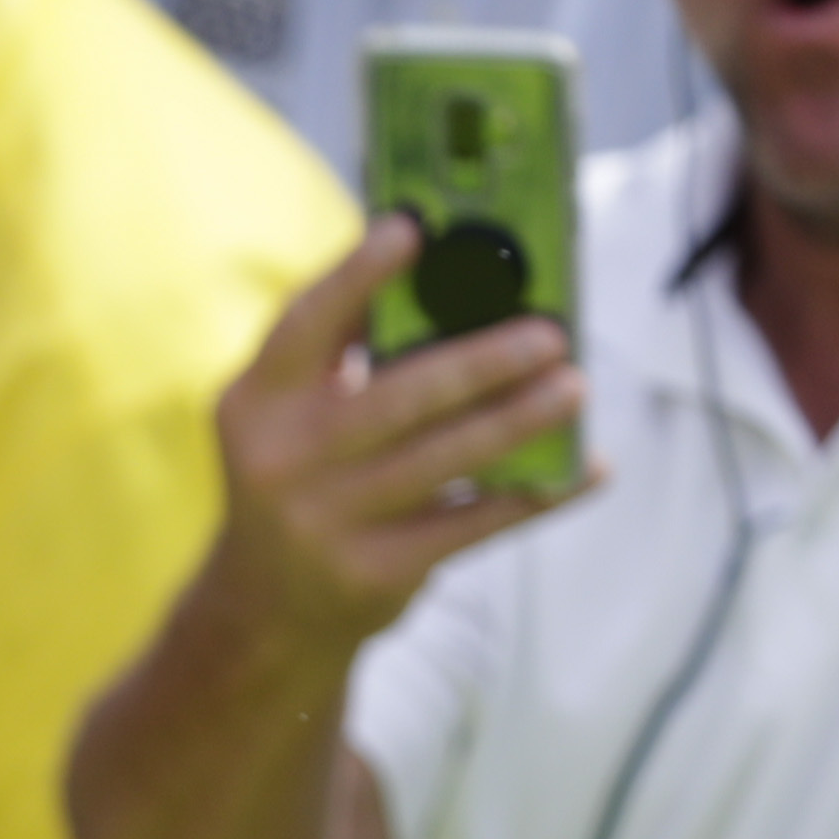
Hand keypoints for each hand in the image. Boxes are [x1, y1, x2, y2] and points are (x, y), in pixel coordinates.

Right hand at [186, 217, 596, 653]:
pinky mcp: (375, 574)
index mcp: (255, 403)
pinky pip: (473, 524)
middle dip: (485, 362)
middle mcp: (283, 461)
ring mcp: (328, 523)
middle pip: (400, 396)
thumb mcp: (284, 415)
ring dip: (521, 418)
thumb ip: (338, 351)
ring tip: (575, 387)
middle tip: (551, 334)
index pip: (304, 326)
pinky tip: (583, 469)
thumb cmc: (298, 478)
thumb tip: (438, 272)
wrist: (266, 607)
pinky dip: (535, 494)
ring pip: (447, 459)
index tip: (413, 230)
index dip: (356, 277)